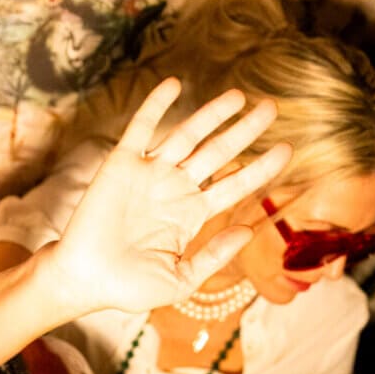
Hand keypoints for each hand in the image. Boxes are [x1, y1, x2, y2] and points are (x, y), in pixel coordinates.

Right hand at [49, 77, 290, 316]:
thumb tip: (249, 232)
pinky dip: (156, 106)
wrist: (87, 281)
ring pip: (187, 136)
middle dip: (245, 130)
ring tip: (240, 96)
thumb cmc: (131, 288)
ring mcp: (149, 174)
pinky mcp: (121, 164)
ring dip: (212, 114)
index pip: (234, 185)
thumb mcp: (183, 279)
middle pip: (218, 152)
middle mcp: (175, 189)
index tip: (287, 149)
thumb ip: (215, 256)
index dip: (260, 168)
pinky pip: (141, 128)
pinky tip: (175, 85)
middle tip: (272, 108)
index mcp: (192, 215)